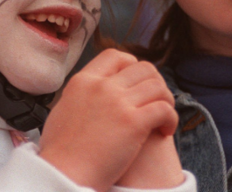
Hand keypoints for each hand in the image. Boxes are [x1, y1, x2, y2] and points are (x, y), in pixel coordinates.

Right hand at [38, 49, 177, 191]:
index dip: (131, 64)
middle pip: (142, 68)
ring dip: (166, 100)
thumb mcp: (62, 110)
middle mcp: (102, 86)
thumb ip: (79, 96)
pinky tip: (166, 131)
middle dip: (155, 82)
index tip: (137, 79)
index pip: (114, 56)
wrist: (62, 175)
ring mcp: (118, 103)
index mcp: (83, 81)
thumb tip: (88, 92)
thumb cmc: (59, 153)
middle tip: (156, 100)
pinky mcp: (133, 123)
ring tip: (164, 117)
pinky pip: (164, 109)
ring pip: (158, 86)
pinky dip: (171, 119)